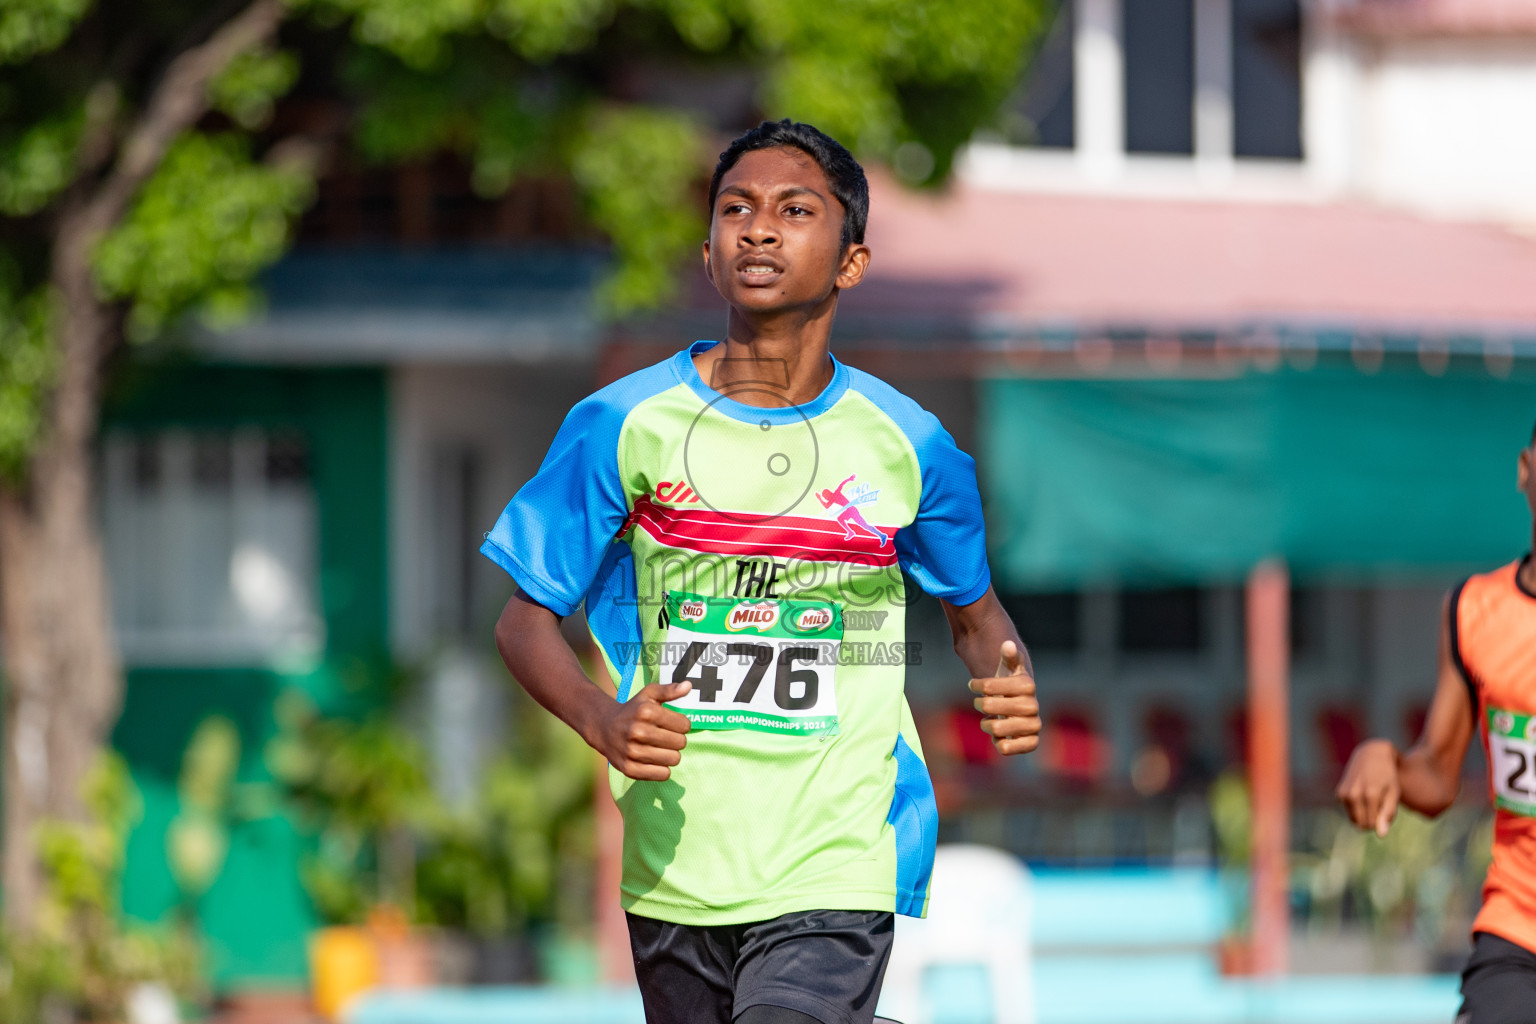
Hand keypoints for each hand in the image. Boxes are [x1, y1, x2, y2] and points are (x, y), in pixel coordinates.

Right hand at [589, 680, 691, 780]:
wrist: (603, 728)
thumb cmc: (633, 710)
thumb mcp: (649, 695)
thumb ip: (670, 690)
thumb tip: (688, 686)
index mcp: (646, 712)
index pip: (685, 725)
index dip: (682, 725)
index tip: (671, 724)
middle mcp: (638, 731)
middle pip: (680, 743)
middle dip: (676, 740)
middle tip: (665, 736)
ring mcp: (632, 751)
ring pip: (673, 759)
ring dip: (670, 754)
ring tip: (660, 747)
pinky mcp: (629, 768)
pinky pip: (663, 774)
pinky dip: (662, 769)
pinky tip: (654, 760)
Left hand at [968, 641, 1040, 755]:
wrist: (1022, 706)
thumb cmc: (1010, 684)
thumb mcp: (1009, 667)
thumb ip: (1009, 656)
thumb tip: (1008, 645)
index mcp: (1027, 685)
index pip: (988, 685)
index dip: (978, 685)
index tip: (973, 684)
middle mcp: (1033, 706)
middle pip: (989, 706)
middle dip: (981, 704)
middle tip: (981, 703)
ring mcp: (1033, 726)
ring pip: (996, 728)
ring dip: (986, 725)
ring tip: (989, 721)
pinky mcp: (1031, 743)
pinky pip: (1007, 749)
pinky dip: (998, 742)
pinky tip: (998, 736)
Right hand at [1336, 739, 1399, 836]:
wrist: (1371, 754)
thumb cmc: (1387, 775)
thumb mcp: (1394, 793)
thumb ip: (1388, 814)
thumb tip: (1381, 835)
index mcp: (1371, 794)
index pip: (1372, 825)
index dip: (1380, 822)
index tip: (1386, 810)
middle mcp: (1355, 794)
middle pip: (1361, 824)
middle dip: (1372, 821)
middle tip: (1380, 807)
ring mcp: (1345, 793)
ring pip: (1354, 820)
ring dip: (1364, 815)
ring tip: (1373, 801)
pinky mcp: (1339, 792)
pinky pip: (1349, 812)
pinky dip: (1357, 808)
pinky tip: (1363, 796)